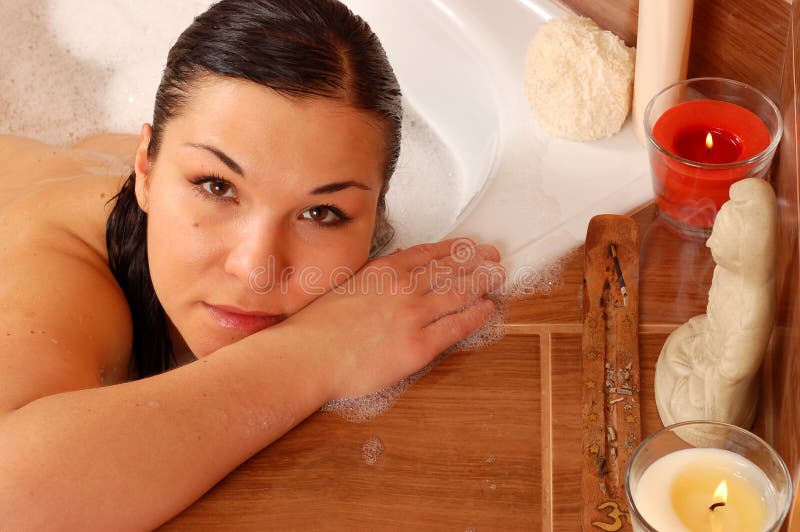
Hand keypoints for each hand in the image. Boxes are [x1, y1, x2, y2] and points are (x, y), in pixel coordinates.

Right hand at [282, 238, 503, 399]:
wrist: (307, 356)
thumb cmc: (317, 327)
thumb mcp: (347, 286)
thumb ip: (374, 278)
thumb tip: (390, 274)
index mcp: (384, 270)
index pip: (429, 253)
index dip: (454, 249)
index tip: (469, 246)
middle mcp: (404, 287)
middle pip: (451, 269)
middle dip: (477, 261)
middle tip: (494, 258)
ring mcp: (414, 315)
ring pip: (460, 292)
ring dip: (483, 282)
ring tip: (497, 278)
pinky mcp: (419, 346)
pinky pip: (456, 326)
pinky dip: (476, 315)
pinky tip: (488, 308)